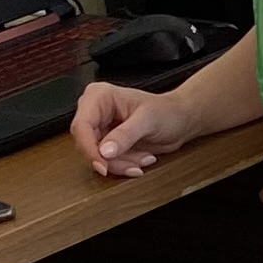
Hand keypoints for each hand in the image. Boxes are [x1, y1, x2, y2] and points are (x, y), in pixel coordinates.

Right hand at [70, 80, 200, 179]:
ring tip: (144, 158)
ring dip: (121, 164)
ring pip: (97, 156)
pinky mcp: (107, 142)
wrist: (180, 121)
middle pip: (87, 144)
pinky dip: (125, 165)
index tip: (102, 165)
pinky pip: (108, 161)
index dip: (89, 148)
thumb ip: (125, 135)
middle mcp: (95, 111)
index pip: (82, 125)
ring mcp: (100, 127)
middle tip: (133, 165)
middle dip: (111, 160)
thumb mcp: (148, 121)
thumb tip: (105, 151)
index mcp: (99, 96)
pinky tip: (142, 158)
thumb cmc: (167, 111)